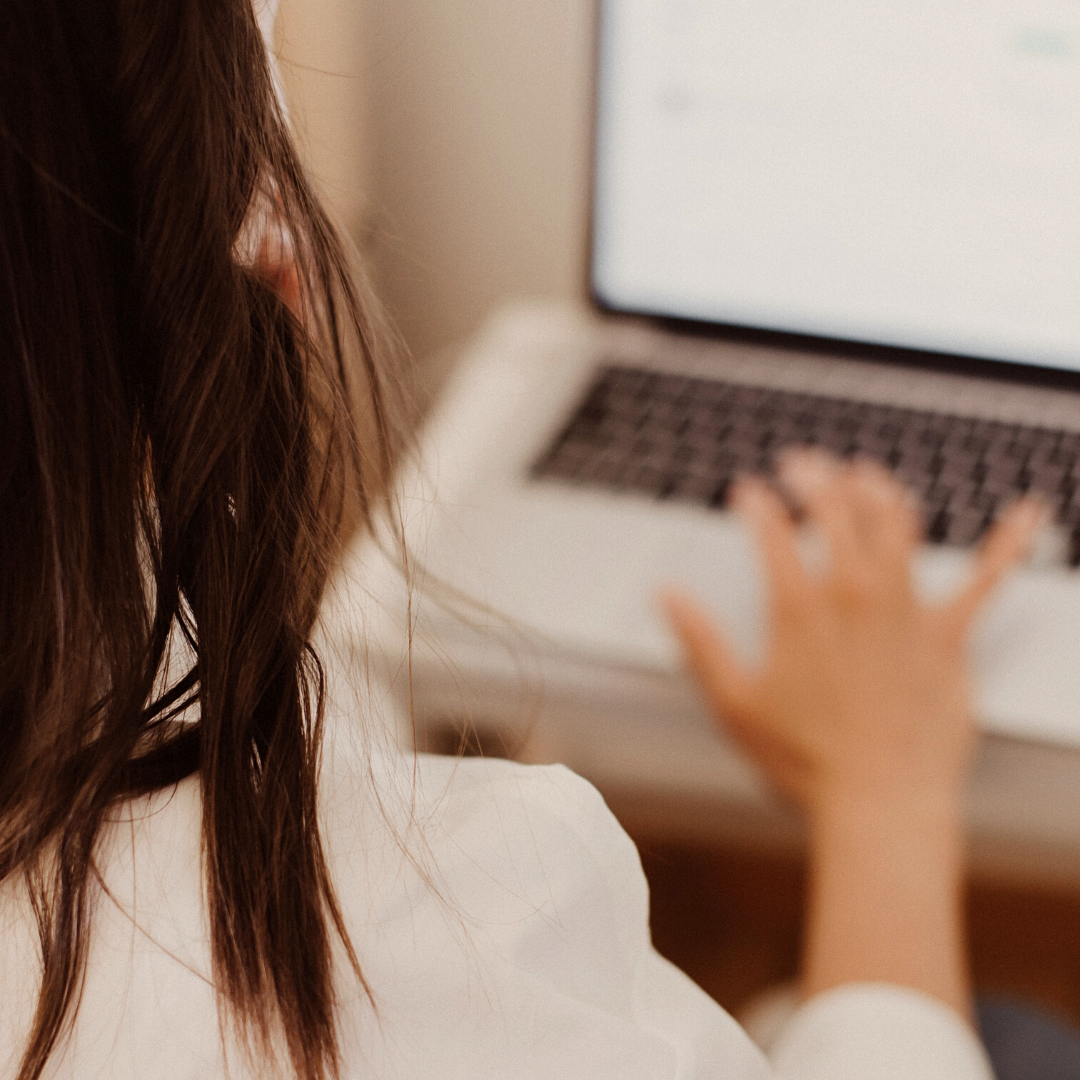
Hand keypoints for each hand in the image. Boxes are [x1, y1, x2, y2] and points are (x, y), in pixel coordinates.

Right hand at [662, 450, 1043, 816]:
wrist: (879, 804)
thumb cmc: (805, 761)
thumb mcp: (733, 703)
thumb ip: (698, 642)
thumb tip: (667, 595)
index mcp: (799, 610)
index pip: (772, 530)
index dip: (755, 501)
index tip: (747, 491)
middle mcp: (853, 595)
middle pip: (835, 508)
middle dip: (813, 475)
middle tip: (800, 465)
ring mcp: (905, 610)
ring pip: (896, 522)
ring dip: (877, 487)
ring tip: (864, 473)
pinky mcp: (947, 636)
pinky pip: (985, 581)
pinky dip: (1008, 542)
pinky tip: (1029, 513)